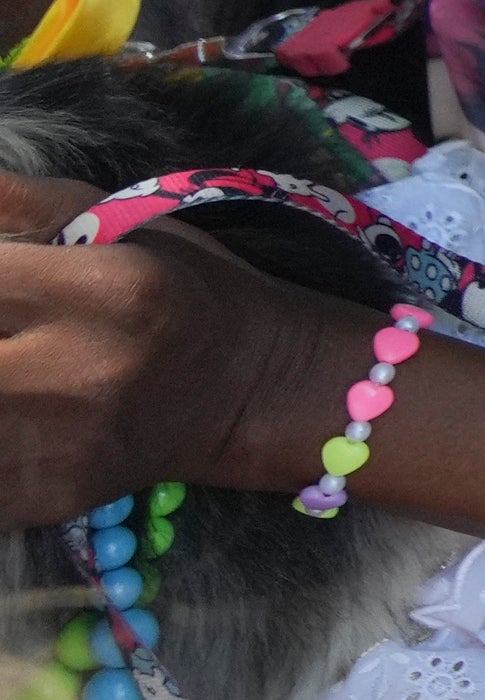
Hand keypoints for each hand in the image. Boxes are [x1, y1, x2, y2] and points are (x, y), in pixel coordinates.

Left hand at [0, 232, 343, 522]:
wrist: (245, 390)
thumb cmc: (176, 287)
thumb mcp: (116, 221)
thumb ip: (17, 201)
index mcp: (106, 291)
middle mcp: (83, 373)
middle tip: (0, 325)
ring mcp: (60, 447)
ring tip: (11, 357)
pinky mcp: (44, 497)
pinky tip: (11, 405)